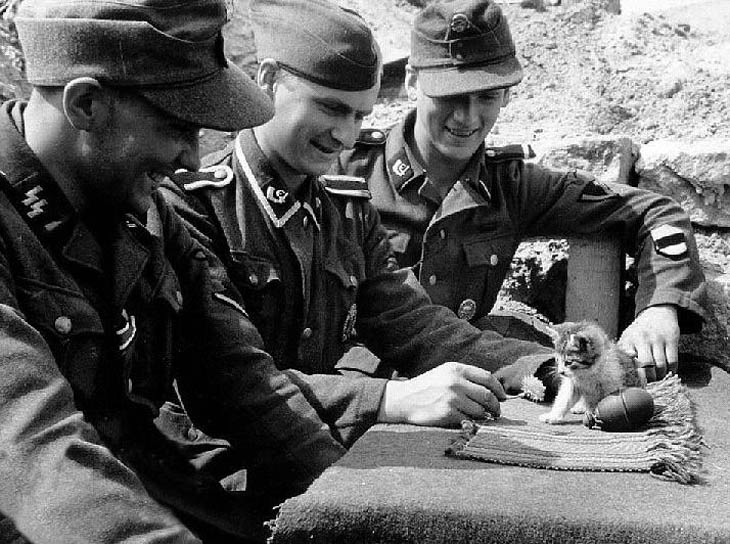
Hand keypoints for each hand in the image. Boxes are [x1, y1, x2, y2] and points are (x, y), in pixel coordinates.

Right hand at [377, 362, 505, 426]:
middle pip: (487, 395)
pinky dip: (472, 422)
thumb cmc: (427, 387)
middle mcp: (455, 381)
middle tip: (496, 411)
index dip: (499, 389)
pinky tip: (468, 421)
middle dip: (496, 406)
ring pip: (480, 410)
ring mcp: (452, 397)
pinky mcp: (447, 413)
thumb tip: (492, 389)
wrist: (404, 399)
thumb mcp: (445, 373)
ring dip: (484, 416)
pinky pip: (469, 420)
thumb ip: (466, 377)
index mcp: (456, 369)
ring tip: (482, 417)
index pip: (488, 378)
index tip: (503, 397)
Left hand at [618, 304, 678, 382]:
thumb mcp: (627, 339)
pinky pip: (673, 361)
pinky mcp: (672, 339)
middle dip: (649, 378)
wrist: (657, 313)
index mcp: (628, 340)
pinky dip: (671, 370)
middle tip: (649, 383)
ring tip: (658, 378)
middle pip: (647, 366)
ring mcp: (658, 338)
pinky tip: (668, 372)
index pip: (630, 362)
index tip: (636, 386)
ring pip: (661, 365)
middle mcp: (642, 338)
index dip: (634, 376)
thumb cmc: (638, 331)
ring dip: (661, 376)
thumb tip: (621, 373)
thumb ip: (624, 354)